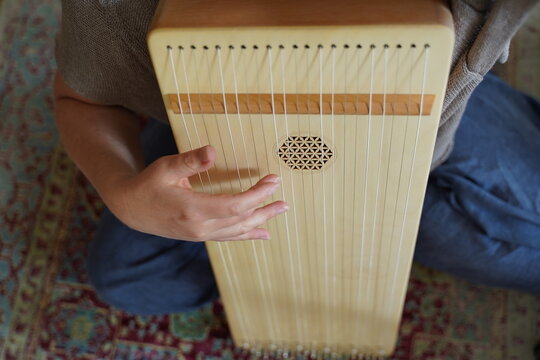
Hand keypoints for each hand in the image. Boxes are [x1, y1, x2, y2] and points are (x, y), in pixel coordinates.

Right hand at [107, 145, 287, 240]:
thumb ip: (190, 161)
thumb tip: (213, 151)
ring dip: (261, 221)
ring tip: (280, 211)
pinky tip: (263, 234)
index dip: (257, 194)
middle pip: (241, 220)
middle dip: (265, 208)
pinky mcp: (200, 235)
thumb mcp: (166, 168)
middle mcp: (200, 227)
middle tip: (285, 200)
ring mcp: (201, 234)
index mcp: (193, 209)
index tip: (273, 181)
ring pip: (238, 230)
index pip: (234, 205)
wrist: (131, 209)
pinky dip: (248, 235)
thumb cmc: (148, 184)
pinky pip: (229, 237)